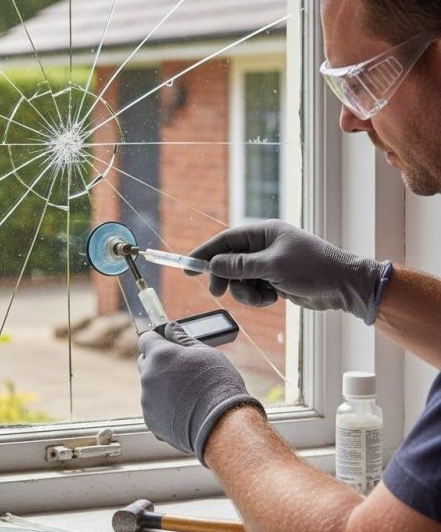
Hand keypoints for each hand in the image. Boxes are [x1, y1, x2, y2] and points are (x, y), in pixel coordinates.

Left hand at [137, 322, 263, 464]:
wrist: (223, 424)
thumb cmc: (217, 385)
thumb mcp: (205, 352)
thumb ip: (182, 338)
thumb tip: (170, 328)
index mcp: (159, 355)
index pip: (146, 339)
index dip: (158, 340)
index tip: (168, 345)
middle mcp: (148, 375)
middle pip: (146, 362)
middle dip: (159, 362)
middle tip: (182, 370)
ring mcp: (147, 399)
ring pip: (150, 386)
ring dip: (161, 386)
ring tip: (187, 394)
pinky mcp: (151, 420)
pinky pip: (153, 407)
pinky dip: (164, 407)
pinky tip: (183, 410)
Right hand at [188, 220, 388, 324]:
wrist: (344, 287)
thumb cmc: (313, 269)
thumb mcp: (273, 266)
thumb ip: (240, 265)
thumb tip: (214, 264)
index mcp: (264, 232)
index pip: (225, 240)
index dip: (205, 252)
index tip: (187, 266)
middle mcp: (264, 245)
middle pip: (229, 261)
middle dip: (225, 278)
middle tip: (217, 292)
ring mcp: (269, 263)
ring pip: (240, 279)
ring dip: (245, 292)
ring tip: (263, 298)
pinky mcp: (275, 279)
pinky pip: (254, 288)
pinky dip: (258, 297)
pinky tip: (273, 299)